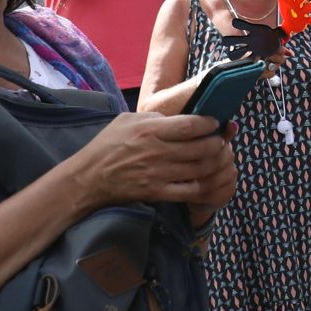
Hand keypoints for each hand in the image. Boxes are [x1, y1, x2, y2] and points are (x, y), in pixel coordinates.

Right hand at [72, 110, 236, 208]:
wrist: (89, 178)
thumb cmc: (107, 145)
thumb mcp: (128, 120)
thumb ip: (155, 118)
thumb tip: (181, 117)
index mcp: (150, 131)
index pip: (190, 126)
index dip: (208, 124)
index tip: (215, 122)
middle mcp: (157, 152)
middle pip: (200, 148)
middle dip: (217, 143)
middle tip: (221, 139)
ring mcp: (158, 174)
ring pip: (199, 169)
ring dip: (214, 162)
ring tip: (217, 157)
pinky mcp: (156, 193)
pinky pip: (189, 190)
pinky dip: (202, 184)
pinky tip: (204, 177)